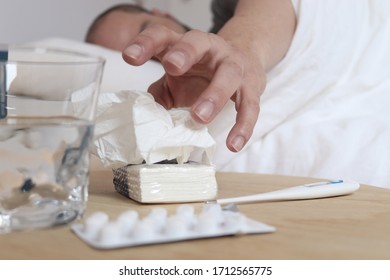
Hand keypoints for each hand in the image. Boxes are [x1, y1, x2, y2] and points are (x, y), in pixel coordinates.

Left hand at [122, 25, 265, 151]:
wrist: (245, 61)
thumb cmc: (204, 72)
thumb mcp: (178, 78)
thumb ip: (161, 93)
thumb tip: (145, 119)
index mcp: (185, 45)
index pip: (163, 36)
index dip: (146, 44)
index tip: (129, 57)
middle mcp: (210, 48)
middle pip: (198, 41)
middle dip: (185, 53)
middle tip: (172, 67)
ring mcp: (234, 65)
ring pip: (228, 75)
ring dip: (214, 95)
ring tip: (199, 117)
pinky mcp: (252, 86)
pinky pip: (250, 106)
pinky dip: (243, 126)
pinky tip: (234, 144)